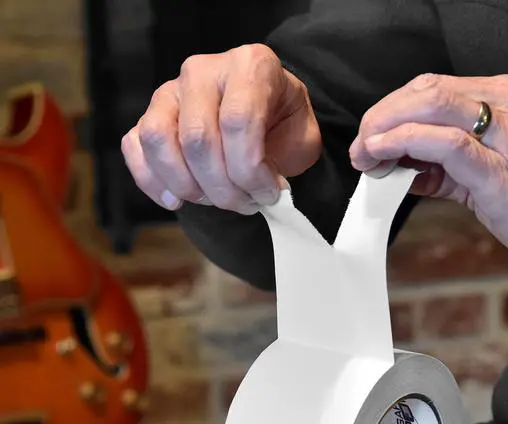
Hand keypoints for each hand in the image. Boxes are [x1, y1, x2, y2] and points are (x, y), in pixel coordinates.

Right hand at [121, 44, 321, 214]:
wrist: (266, 115)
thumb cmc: (283, 126)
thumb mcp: (302, 137)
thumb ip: (283, 158)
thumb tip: (255, 185)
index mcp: (249, 66)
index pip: (238, 121)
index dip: (250, 171)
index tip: (269, 194)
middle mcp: (203, 71)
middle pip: (198, 138)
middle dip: (223, 188)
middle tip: (246, 203)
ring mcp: (170, 92)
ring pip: (159, 141)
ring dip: (189, 187)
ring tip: (216, 199)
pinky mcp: (149, 115)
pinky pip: (135, 147)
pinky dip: (152, 182)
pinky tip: (178, 200)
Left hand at [349, 72, 507, 299]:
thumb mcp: (505, 170)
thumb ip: (452, 164)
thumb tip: (405, 166)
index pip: (440, 87)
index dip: (397, 108)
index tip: (374, 134)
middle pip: (429, 90)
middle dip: (384, 115)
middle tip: (362, 144)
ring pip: (432, 107)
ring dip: (385, 128)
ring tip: (366, 153)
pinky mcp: (505, 173)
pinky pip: (443, 144)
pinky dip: (403, 143)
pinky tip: (381, 155)